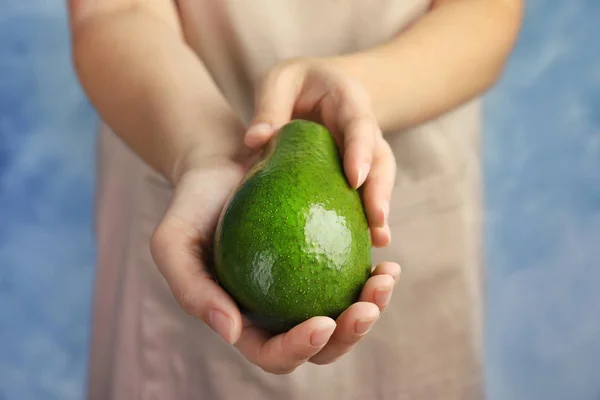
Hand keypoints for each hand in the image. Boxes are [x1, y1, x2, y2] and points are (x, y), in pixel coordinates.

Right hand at [150, 149, 399, 373]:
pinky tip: (385, 258)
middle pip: (320, 344)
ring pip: (345, 313)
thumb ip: (192, 289)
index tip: (322, 323)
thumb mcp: (173, 243)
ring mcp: (305, 285)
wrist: (220, 164)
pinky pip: (353, 275)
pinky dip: (373, 275)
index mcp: (244, 320)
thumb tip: (231, 332)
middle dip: (349, 337)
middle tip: (367, 308)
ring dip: (372, 306)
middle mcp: (278, 310)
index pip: (273, 352)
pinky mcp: (324, 256)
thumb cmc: (193, 204)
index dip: (299, 349)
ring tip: (386, 279)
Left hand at [245, 58, 395, 247]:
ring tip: (379, 241)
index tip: (354, 180)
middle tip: (378, 221)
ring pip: (379, 180)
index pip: (359, 125)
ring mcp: (365, 152)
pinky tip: (363, 245)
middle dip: (380, 190)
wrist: (322, 86)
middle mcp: (365, 128)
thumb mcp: (281, 81)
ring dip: (379, 209)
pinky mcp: (357, 171)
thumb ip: (270, 106)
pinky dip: (364, 217)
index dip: (360, 151)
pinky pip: (364, 193)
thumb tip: (254, 141)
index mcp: (348, 99)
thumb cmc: (297, 83)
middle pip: (380, 159)